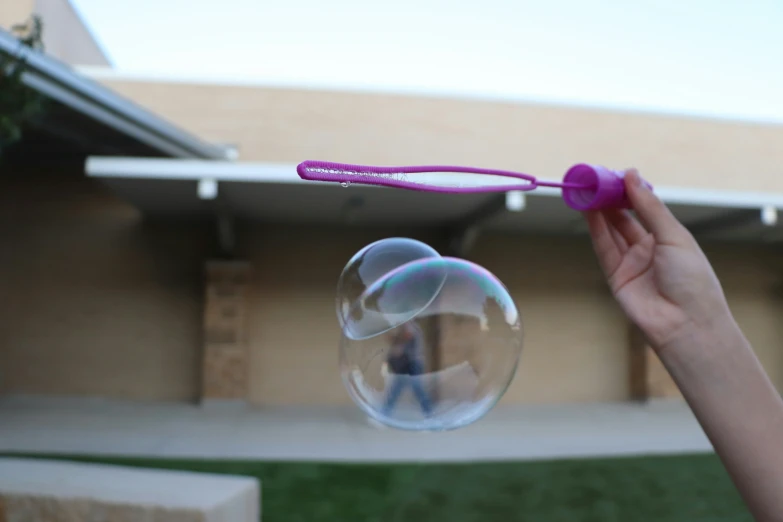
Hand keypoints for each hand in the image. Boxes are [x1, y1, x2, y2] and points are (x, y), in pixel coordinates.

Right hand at [584, 170, 732, 352]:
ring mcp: (631, 263)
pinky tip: (588, 212)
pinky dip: (595, 229)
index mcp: (669, 237)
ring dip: (598, 211)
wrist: (686, 323)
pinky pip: (604, 248)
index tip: (615, 174)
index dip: (630, 192)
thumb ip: (649, 207)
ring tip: (587, 191)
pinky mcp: (616, 277)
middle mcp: (648, 248)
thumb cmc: (691, 278)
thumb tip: (632, 175)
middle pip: (624, 219)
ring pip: (611, 231)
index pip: (645, 209)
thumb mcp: (673, 236)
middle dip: (610, 199)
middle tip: (594, 180)